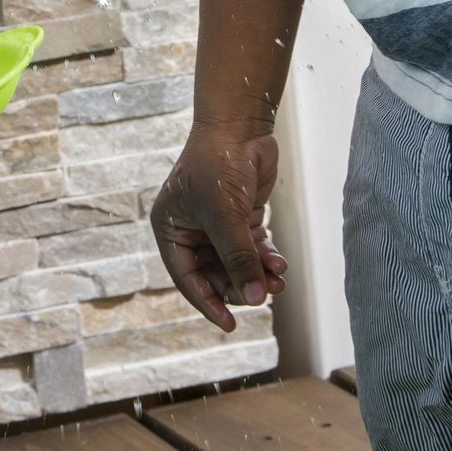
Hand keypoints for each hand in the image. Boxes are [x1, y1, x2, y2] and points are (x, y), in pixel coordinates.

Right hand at [149, 120, 287, 332]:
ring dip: (257, 273)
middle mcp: (191, 229)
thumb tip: (255, 299)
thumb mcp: (226, 217)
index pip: (187, 277)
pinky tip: (280, 264)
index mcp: (171, 229)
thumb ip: (239, 259)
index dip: (208, 302)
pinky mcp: (239, 215)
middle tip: (264, 294)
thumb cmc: (218, 165)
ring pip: (236, 262)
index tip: (229, 324)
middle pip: (214, 273)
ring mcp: (216, 223)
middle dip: (240, 284)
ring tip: (279, 281)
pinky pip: (251, 247)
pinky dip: (265, 257)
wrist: (240, 126)